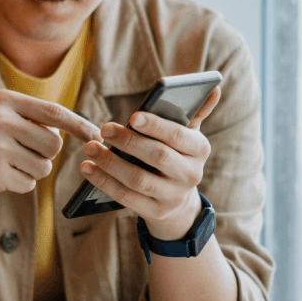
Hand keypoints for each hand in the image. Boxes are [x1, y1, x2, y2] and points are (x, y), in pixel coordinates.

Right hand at [0, 89, 102, 207]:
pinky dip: (20, 185)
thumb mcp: (2, 121)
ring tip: (8, 166)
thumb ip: (34, 119)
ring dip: (32, 172)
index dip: (79, 125)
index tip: (98, 135)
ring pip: (44, 166)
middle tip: (21, 155)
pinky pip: (29, 183)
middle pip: (54, 144)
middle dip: (45, 156)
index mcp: (4, 100)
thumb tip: (84, 128)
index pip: (54, 111)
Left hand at [78, 87, 219, 238]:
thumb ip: (194, 111)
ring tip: (90, 147)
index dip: (156, 126)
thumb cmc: (176, 153)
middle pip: (158, 157)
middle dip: (129, 142)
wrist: (177, 198)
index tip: (132, 116)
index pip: (179, 136)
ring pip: (139, 179)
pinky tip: (88, 168)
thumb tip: (214, 88)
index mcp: (200, 149)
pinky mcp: (156, 212)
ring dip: (111, 163)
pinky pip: (126, 197)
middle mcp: (191, 175)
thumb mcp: (187, 134)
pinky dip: (104, 182)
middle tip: (104, 129)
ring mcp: (174, 196)